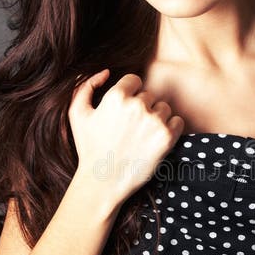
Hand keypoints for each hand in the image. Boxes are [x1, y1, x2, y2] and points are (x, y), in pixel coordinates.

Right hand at [67, 69, 184, 205]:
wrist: (102, 182)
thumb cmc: (89, 148)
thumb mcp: (77, 114)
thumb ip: (86, 86)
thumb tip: (106, 72)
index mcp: (116, 96)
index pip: (134, 80)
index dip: (130, 94)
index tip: (125, 111)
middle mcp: (137, 106)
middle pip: (149, 95)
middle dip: (142, 108)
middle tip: (131, 129)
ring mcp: (154, 121)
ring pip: (164, 108)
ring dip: (156, 118)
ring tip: (142, 136)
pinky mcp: (167, 137)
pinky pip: (178, 122)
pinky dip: (171, 129)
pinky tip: (155, 140)